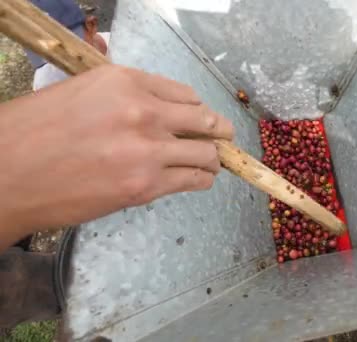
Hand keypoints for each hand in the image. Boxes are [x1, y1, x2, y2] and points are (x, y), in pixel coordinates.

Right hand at [0, 65, 233, 248]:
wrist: (8, 175)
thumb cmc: (34, 131)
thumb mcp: (79, 90)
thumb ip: (122, 93)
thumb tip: (154, 100)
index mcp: (125, 81)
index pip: (185, 94)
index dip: (196, 109)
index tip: (200, 119)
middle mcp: (143, 111)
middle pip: (206, 120)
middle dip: (218, 130)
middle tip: (223, 137)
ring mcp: (147, 150)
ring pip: (207, 153)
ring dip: (212, 158)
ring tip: (210, 163)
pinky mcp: (145, 186)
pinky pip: (194, 180)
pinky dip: (202, 179)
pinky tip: (199, 178)